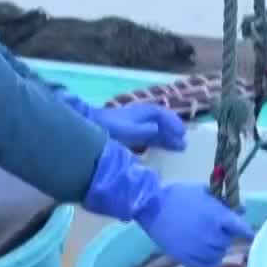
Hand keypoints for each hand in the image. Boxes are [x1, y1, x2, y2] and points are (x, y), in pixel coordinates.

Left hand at [62, 92, 187, 151]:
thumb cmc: (105, 129)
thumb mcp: (125, 130)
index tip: (183, 134)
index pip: (160, 115)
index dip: (173, 123)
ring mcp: (129, 126)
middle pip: (158, 122)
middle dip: (172, 131)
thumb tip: (158, 129)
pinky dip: (155, 142)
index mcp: (138, 114)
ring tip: (178, 147)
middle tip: (184, 143)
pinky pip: (145, 137)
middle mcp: (136, 118)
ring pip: (153, 130)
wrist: (82, 133)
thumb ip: (142, 131)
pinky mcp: (124, 136)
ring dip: (166, 137)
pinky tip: (158, 151)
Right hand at [133, 182, 254, 266]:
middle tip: (216, 229)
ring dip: (216, 248)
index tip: (250, 235)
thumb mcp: (204, 192)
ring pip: (218, 254)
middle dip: (225, 235)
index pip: (241, 229)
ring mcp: (199, 249)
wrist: (152, 207)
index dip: (246, 232)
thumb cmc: (179, 195)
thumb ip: (224, 202)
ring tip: (207, 240)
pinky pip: (205, 265)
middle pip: (228, 242)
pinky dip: (207, 259)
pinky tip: (202, 251)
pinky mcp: (186, 258)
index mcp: (218, 217)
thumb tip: (242, 208)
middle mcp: (212, 236)